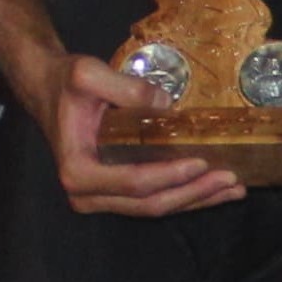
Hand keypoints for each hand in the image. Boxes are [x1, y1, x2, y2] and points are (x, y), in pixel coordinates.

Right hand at [44, 50, 241, 218]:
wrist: (48, 91)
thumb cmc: (65, 85)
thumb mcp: (88, 75)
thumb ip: (124, 87)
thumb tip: (166, 104)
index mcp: (78, 171)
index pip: (135, 181)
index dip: (171, 175)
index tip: (202, 161)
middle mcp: (88, 194)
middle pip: (150, 203)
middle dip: (194, 193)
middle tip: (230, 180)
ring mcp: (101, 198)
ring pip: (155, 207)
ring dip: (196, 199)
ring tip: (233, 189)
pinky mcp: (115, 194)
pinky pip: (153, 200)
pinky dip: (186, 195)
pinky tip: (213, 188)